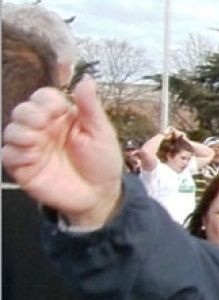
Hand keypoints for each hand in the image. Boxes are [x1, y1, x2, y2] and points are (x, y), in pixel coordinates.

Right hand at [3, 77, 123, 227]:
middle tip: (43, 123)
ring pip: (11, 131)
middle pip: (23, 111)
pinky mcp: (24, 167)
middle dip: (29, 114)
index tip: (59, 110)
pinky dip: (15, 153)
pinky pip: (8, 155)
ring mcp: (32, 148)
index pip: (43, 98)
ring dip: (20, 132)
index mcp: (61, 117)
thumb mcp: (102, 133)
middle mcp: (43, 129)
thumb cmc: (102, 161)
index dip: (46, 101)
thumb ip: (91, 107)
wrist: (100, 195)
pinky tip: (30, 157)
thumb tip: (87, 79)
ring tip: (36, 141)